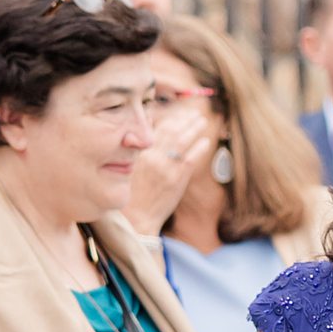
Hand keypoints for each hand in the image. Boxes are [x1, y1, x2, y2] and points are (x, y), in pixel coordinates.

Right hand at [123, 92, 217, 237]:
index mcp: (138, 152)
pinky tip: (206, 140)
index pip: (155, 128)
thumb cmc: (128, 194)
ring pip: (182, 140)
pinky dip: (199, 147)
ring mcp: (166, 167)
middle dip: (183, 119)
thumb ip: (136, 151)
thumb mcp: (127, 168)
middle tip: (193, 113)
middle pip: (171, 130)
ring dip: (194, 128)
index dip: (168, 119)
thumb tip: (144, 134)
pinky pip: (192, 158)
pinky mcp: (177, 179)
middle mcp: (152, 156)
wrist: (136, 218)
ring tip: (202, 120)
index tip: (177, 114)